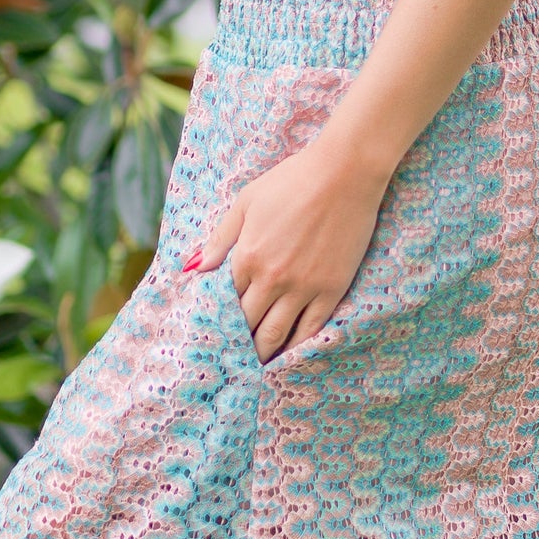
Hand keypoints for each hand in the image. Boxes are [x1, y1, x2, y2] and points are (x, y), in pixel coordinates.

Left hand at [189, 134, 386, 361]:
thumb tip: (194, 268)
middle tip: (231, 359)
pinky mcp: (331, 290)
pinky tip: (288, 353)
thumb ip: (220, 238)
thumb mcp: (247, 201)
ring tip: (255, 365)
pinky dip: (296, 345)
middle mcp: (272, 278)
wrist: (344, 173)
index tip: (214, 332)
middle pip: (248, 323)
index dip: (220, 317)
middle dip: (237, 342)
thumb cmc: (292, 181)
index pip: (226, 299)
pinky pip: (311, 328)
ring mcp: (303, 287)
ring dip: (262, 352)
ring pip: (276, 333)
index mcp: (247, 256)